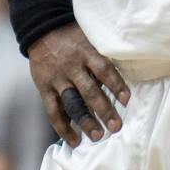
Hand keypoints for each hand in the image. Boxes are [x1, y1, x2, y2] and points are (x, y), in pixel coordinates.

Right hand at [28, 22, 130, 144]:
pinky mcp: (44, 88)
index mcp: (87, 52)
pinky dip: (63, 128)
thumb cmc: (74, 36)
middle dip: (103, 110)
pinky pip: (53, 111)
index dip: (116, 85)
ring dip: (84, 121)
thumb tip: (127, 72)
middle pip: (89, 91)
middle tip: (116, 127)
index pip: (104, 69)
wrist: (41, 28)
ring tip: (97, 136)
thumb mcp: (90, 38)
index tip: (127, 100)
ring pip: (72, 103)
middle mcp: (72, 67)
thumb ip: (103, 55)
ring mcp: (57, 79)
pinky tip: (74, 140)